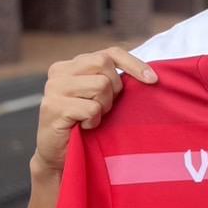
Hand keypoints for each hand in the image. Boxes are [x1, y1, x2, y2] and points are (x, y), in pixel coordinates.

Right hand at [33, 47, 155, 174]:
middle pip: (104, 64)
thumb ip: (111, 80)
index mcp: (71, 65)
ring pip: (101, 85)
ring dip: (104, 106)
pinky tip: (84, 127)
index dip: (134, 63)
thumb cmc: (84, 124)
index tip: (153, 79)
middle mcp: (60, 71)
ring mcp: (54, 88)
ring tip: (92, 117)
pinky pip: (92, 108)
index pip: (109, 53)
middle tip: (104, 107)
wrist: (58, 154)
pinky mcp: (54, 107)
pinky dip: (94, 121)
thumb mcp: (99, 96)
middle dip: (114, 88)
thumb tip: (148, 74)